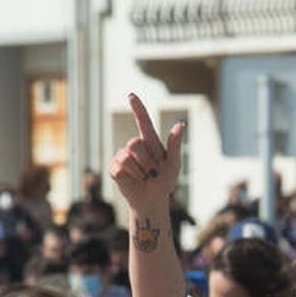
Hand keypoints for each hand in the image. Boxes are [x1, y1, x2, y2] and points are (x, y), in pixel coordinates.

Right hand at [109, 94, 183, 213]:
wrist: (153, 200)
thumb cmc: (165, 182)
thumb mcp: (174, 164)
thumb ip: (175, 145)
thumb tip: (180, 124)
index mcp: (150, 142)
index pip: (142, 120)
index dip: (137, 108)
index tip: (131, 95)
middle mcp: (135, 146)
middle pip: (134, 143)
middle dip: (145, 160)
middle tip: (152, 173)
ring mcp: (123, 156)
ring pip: (126, 156)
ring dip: (140, 170)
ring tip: (145, 177)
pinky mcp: (115, 168)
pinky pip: (120, 167)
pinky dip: (131, 176)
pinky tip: (135, 180)